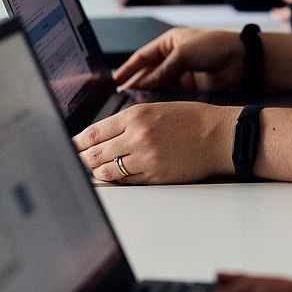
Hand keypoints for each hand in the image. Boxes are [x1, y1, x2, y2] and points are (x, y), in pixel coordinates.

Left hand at [74, 101, 235, 183]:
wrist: (220, 136)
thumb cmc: (192, 120)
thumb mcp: (157, 109)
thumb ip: (128, 121)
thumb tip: (102, 135)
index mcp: (136, 115)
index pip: (94, 132)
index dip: (76, 142)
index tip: (70, 146)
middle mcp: (137, 136)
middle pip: (94, 154)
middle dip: (80, 160)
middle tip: (73, 163)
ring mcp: (146, 158)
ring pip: (107, 171)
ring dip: (96, 173)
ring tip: (92, 172)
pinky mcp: (156, 177)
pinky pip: (127, 182)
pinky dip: (117, 181)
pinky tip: (114, 178)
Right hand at [115, 28, 244, 92]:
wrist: (241, 59)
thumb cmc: (214, 46)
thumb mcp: (183, 54)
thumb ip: (163, 71)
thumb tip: (144, 84)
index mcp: (169, 42)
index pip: (142, 56)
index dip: (129, 68)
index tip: (116, 79)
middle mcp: (173, 56)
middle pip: (148, 70)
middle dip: (136, 81)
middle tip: (121, 94)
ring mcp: (181, 71)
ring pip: (158, 82)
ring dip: (147, 91)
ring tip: (132, 100)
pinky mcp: (190, 86)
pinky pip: (170, 91)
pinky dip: (160, 97)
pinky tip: (151, 103)